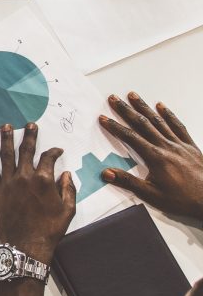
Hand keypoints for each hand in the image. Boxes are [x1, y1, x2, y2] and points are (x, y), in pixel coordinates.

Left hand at [0, 124, 75, 262]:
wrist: (27, 244)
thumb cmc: (49, 229)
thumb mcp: (68, 210)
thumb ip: (69, 189)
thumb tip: (66, 174)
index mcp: (44, 180)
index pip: (49, 158)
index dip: (54, 152)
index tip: (56, 151)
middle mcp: (25, 177)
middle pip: (26, 150)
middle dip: (29, 135)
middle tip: (29, 125)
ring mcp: (9, 182)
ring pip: (7, 154)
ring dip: (7, 139)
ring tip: (6, 127)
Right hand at [100, 93, 202, 220]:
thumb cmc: (183, 199)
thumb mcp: (152, 195)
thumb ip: (128, 182)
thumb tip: (107, 173)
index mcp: (156, 157)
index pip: (130, 137)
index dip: (115, 127)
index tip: (104, 118)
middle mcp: (167, 147)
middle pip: (142, 124)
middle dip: (126, 110)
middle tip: (114, 99)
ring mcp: (180, 145)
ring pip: (158, 121)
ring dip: (144, 107)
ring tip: (133, 96)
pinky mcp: (191, 147)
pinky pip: (178, 126)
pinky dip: (169, 115)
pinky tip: (162, 107)